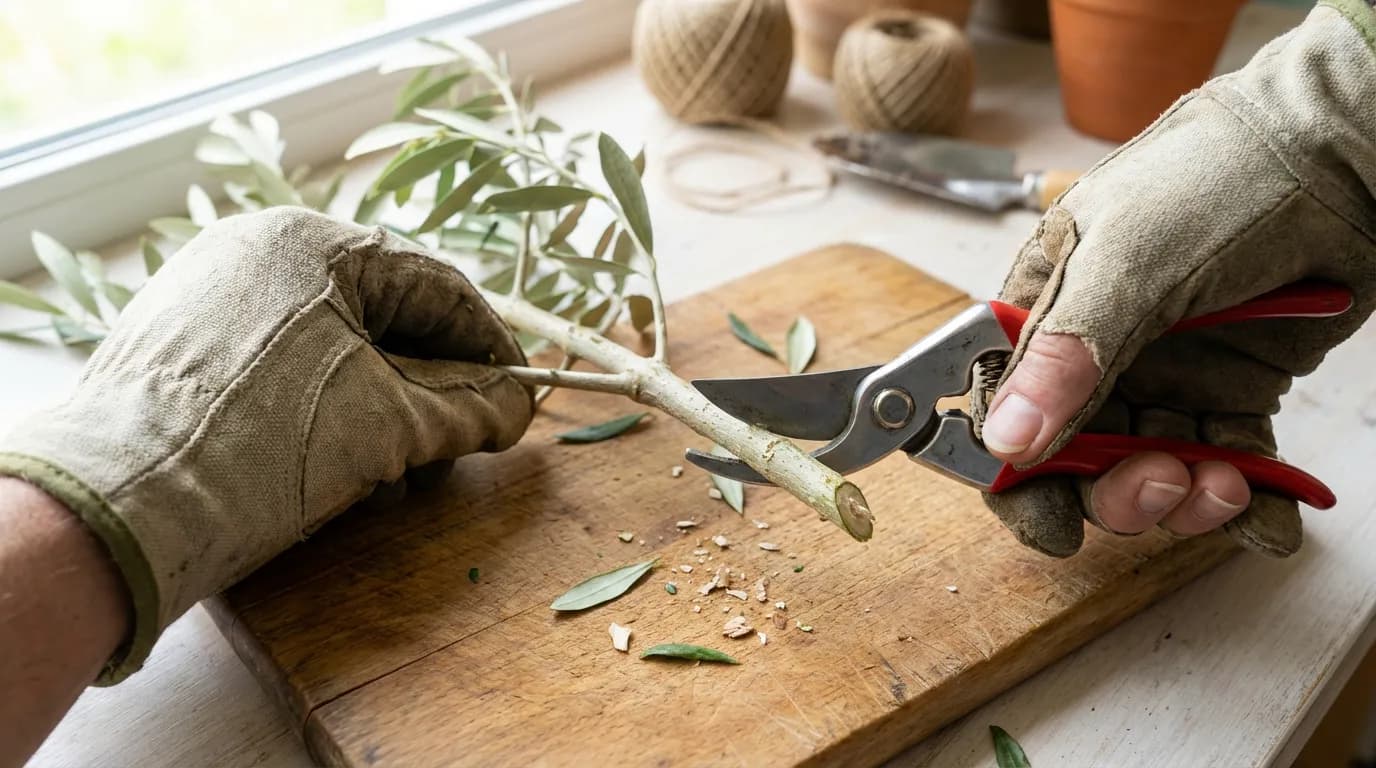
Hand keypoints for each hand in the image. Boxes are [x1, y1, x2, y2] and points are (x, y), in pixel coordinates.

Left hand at [0, 207, 532, 681]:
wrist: (113, 514)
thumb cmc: (260, 451)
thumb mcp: (387, 426)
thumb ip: (468, 407)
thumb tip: (518, 404)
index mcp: (311, 241)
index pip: (433, 283)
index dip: (488, 343)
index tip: (520, 393)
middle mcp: (255, 250)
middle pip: (380, 312)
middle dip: (430, 384)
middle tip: (460, 441)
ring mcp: (210, 294)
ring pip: (331, 341)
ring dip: (380, 403)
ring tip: (395, 469)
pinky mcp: (180, 343)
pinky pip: (280, 361)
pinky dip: (324, 405)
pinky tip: (337, 461)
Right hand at [973, 2, 1375, 557]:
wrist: (1342, 152)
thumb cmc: (1221, 174)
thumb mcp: (1131, 259)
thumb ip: (1069, 352)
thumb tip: (1005, 438)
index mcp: (1046, 310)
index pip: (1004, 410)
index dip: (1018, 475)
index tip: (1052, 520)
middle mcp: (1098, 352)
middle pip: (1074, 459)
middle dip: (1114, 492)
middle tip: (1160, 485)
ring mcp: (1166, 375)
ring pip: (1150, 470)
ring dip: (1185, 499)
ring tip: (1224, 487)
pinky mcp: (1233, 391)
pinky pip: (1226, 464)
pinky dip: (1247, 504)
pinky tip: (1268, 518)